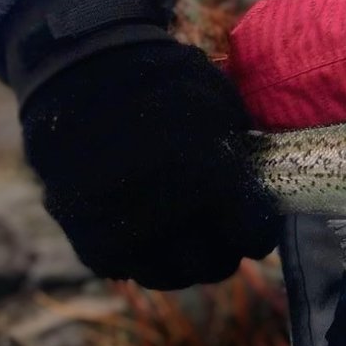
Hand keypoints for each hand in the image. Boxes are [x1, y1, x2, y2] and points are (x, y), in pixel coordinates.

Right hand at [21, 39, 281, 288]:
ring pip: (169, 276)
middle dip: (225, 250)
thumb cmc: (165, 80)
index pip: (252, 237)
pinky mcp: (85, 235)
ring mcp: (122, 228)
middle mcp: (167, 211)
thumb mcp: (222, 105)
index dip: (259, 233)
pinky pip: (126, 268)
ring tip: (188, 237)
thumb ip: (242, 154)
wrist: (82, 69)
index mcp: (210, 176)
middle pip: (214, 265)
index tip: (256, 225)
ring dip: (185, 261)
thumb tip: (263, 185)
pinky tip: (151, 233)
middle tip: (224, 232)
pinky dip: (142, 257)